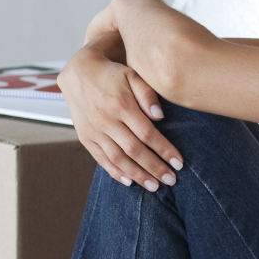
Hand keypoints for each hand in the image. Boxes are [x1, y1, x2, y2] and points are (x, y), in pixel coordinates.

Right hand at [59, 41, 183, 190]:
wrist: (79, 72)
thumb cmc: (113, 74)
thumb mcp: (133, 75)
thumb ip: (148, 94)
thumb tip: (160, 117)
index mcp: (120, 104)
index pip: (147, 134)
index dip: (164, 150)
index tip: (179, 163)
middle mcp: (105, 120)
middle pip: (133, 150)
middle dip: (154, 167)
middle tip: (172, 180)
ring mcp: (93, 130)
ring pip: (117, 158)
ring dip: (137, 174)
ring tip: (154, 186)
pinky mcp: (85, 137)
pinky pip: (100, 158)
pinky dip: (114, 172)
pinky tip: (129, 181)